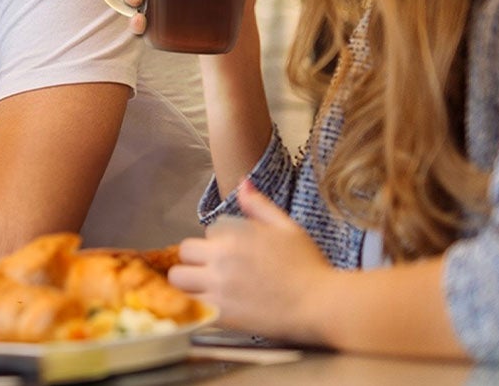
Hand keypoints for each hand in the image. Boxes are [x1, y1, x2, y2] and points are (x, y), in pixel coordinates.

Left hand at [168, 181, 333, 344]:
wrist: (320, 305)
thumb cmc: (308, 265)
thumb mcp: (286, 227)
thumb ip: (259, 206)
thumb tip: (242, 183)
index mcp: (235, 235)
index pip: (207, 233)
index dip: (218, 244)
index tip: (233, 256)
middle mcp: (221, 258)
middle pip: (184, 254)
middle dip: (195, 260)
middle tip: (212, 272)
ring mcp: (219, 288)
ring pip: (178, 280)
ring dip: (188, 282)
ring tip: (206, 289)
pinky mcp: (221, 315)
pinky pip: (189, 306)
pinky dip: (193, 305)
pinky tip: (208, 307)